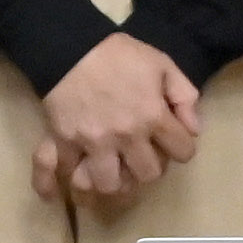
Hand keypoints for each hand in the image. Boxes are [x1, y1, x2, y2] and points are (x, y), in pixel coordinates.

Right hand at [31, 32, 202, 205]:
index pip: (182, 152)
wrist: (71, 46)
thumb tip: (193, 129)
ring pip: (106, 185)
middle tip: (142, 160)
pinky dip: (49, 185)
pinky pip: (50, 170)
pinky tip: (55, 196)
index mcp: (152, 117)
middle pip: (146, 176)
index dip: (181, 149)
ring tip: (111, 177)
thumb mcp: (164, 66)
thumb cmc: (120, 55)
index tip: (173, 143)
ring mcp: (90, 142)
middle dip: (149, 171)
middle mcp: (124, 136)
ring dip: (111, 185)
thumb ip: (185, 97)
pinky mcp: (60, 140)